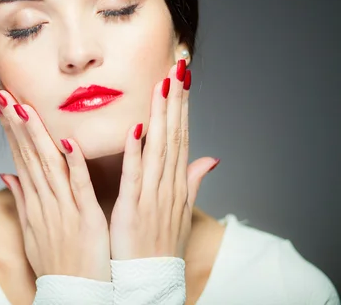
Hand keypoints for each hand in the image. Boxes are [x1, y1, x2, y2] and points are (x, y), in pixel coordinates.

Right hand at [0, 90, 110, 281]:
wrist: (74, 296)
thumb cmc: (56, 263)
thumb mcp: (32, 231)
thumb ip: (21, 199)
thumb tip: (6, 175)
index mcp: (35, 202)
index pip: (20, 156)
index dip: (10, 128)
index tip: (3, 102)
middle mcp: (44, 201)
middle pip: (27, 155)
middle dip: (14, 122)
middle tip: (2, 92)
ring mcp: (63, 209)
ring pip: (47, 165)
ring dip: (36, 135)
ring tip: (24, 106)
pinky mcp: (85, 219)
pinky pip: (79, 187)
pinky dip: (74, 164)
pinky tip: (69, 141)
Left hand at [109, 60, 218, 259]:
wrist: (151, 278)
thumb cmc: (162, 242)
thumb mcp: (182, 209)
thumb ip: (194, 180)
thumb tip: (212, 158)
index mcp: (177, 182)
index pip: (181, 135)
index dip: (182, 105)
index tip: (181, 77)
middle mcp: (169, 184)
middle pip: (174, 134)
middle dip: (176, 100)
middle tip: (176, 66)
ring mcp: (153, 195)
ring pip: (158, 147)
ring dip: (161, 115)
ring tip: (162, 85)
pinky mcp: (133, 208)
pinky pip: (135, 175)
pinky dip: (135, 151)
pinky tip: (135, 127)